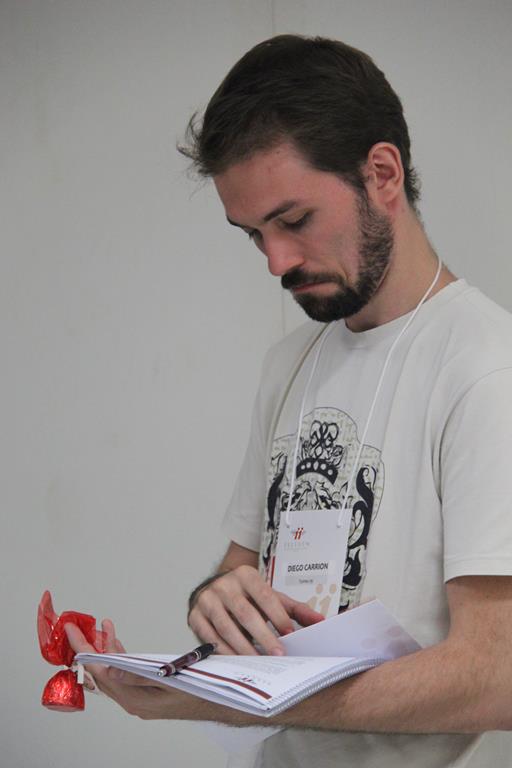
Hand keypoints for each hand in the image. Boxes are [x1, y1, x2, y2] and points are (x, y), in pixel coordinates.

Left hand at [64, 620, 193, 719]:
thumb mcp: (170, 680)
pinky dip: (119, 656)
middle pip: (102, 672)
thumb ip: (140, 676)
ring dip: (106, 649)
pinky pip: (124, 674)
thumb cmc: (197, 691)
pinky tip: (115, 643)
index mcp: (135, 699)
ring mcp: (137, 697)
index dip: (84, 650)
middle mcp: (132, 700)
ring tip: (100, 627)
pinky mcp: (144, 692)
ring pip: (112, 672)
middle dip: (89, 648)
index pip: (101, 672)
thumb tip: (112, 670)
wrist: (215, 702)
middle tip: (76, 629)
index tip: (72, 633)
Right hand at [187, 564, 323, 654]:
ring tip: (259, 662)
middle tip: (278, 654)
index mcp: (245, 575)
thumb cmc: (248, 596)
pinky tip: (237, 661)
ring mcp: (207, 599)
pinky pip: (210, 637)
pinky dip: (224, 651)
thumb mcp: (270, 596)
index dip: (277, 616)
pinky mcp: (195, 615)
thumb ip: (295, 609)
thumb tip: (320, 622)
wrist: (215, 589)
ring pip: (226, 627)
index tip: (290, 634)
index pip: (264, 596)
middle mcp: (224, 584)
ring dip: (243, 647)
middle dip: (263, 636)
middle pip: (245, 613)